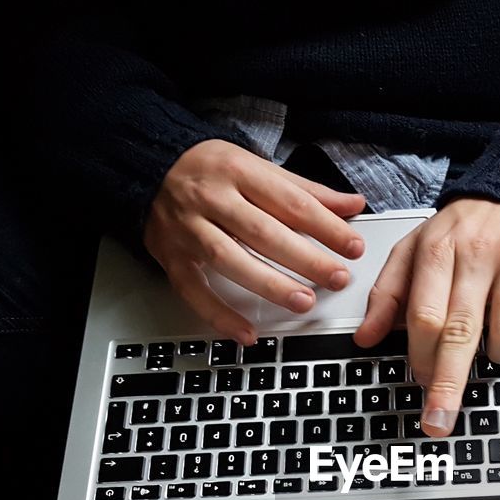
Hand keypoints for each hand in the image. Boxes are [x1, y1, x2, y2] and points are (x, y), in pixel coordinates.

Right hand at [144, 139, 367, 343]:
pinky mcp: (171, 257)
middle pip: (264, 233)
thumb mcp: (257, 166)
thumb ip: (305, 190)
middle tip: (337, 278)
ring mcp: (189, 229)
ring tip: (304, 302)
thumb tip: (351, 204)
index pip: (291, 203)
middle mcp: (212, 199)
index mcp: (238, 170)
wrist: (146, 166)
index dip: (326, 227)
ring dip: (270, 285)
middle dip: (306, 259)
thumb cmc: (209, 169)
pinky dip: (221, 315)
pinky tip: (248, 333)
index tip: (353, 247)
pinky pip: (195, 291)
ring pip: (231, 260)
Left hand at [356, 198, 499, 436]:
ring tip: (489, 344)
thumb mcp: (413, 252)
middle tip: (439, 421)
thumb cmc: (460, 231)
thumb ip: (387, 295)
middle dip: (449, 384)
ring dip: (497, 353)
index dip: (421, 358)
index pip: (424, 316)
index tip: (420, 386)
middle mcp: (476, 253)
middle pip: (461, 331)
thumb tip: (364, 338)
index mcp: (437, 251)